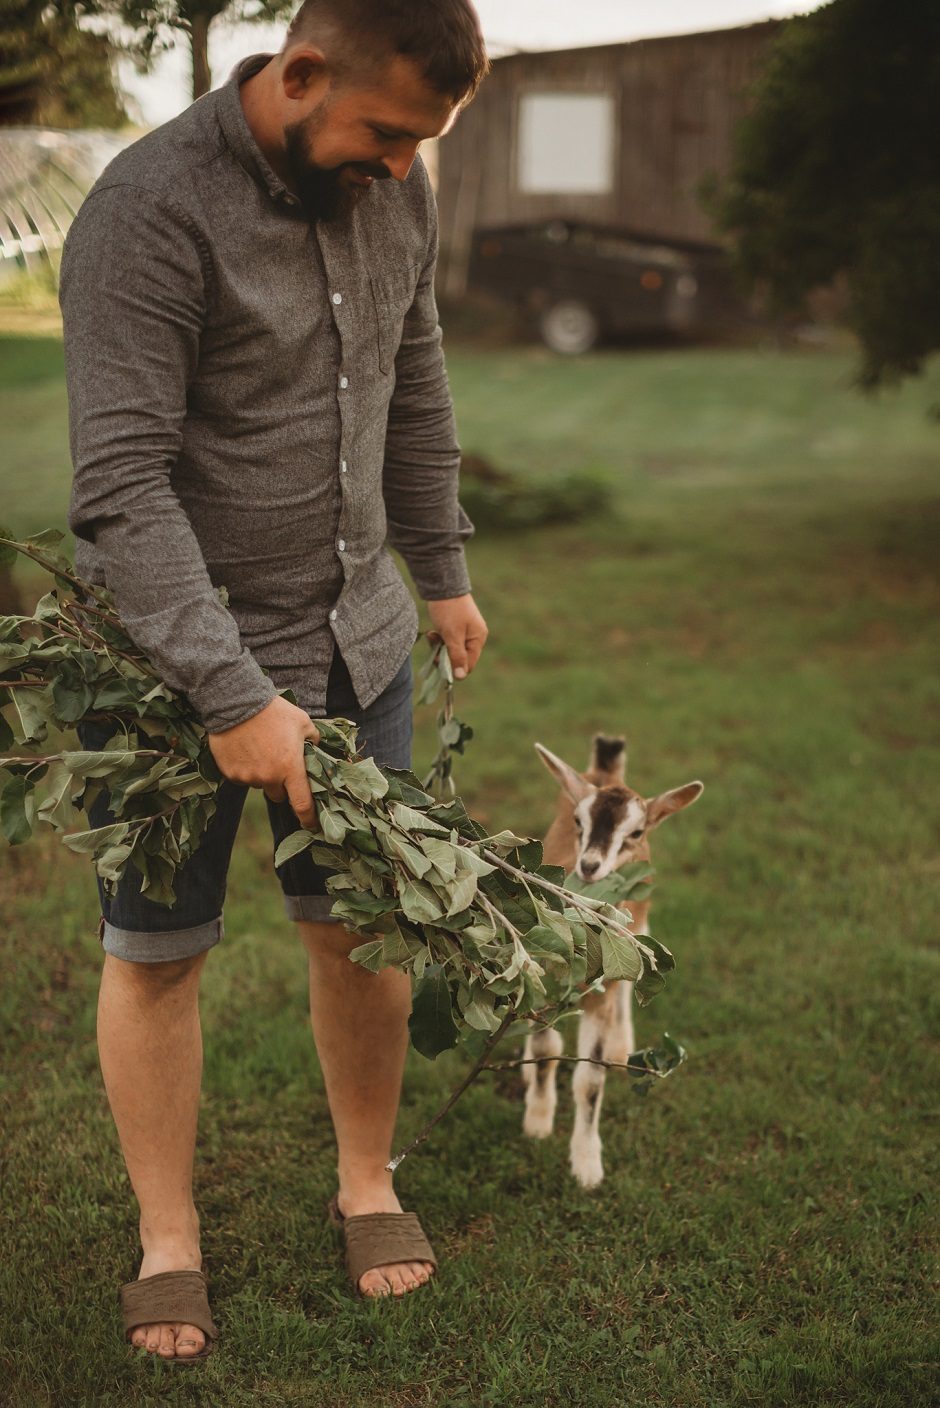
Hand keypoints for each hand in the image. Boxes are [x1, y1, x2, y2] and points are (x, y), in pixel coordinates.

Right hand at [207, 695, 320, 827]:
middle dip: (282, 785)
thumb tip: (316, 750)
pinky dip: (245, 770)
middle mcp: (269, 777)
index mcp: (290, 768)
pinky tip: (245, 750)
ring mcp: (248, 777)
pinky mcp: (231, 773)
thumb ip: (313, 740)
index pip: (302, 804)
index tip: (311, 825)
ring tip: (259, 750)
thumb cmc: (274, 711)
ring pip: (260, 785)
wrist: (237, 703)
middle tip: (279, 764)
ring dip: (262, 775)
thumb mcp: (302, 722)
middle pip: (279, 796)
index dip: (308, 818)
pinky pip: (242, 779)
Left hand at [426, 594, 488, 678]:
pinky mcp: (456, 627)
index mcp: (478, 639)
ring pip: (451, 649)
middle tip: (433, 645)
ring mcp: (466, 631)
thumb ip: (456, 656)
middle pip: (459, 658)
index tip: (438, 661)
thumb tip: (460, 676)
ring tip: (431, 635)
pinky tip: (432, 632)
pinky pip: (448, 640)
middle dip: (444, 656)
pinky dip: (439, 639)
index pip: (468, 665)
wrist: (442, 585)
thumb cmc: (449, 611)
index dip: (453, 668)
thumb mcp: (452, 635)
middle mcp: (475, 637)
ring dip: (439, 646)